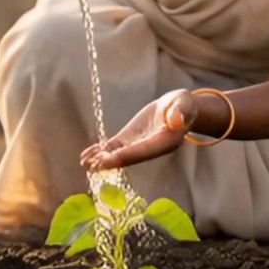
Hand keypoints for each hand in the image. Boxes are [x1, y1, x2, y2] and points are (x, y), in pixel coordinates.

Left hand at [80, 89, 197, 171]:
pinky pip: (114, 147)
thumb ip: (181, 112)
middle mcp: (149, 149)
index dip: (128, 154)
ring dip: (101, 159)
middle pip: (129, 157)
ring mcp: (137, 145)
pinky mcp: (130, 139)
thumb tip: (179, 120)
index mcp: (164, 142)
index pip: (144, 151)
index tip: (113, 157)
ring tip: (84, 163)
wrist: (178, 108)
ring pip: (118, 155)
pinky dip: (101, 151)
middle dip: (110, 161)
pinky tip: (86, 155)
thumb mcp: (184, 104)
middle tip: (93, 164)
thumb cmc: (184, 105)